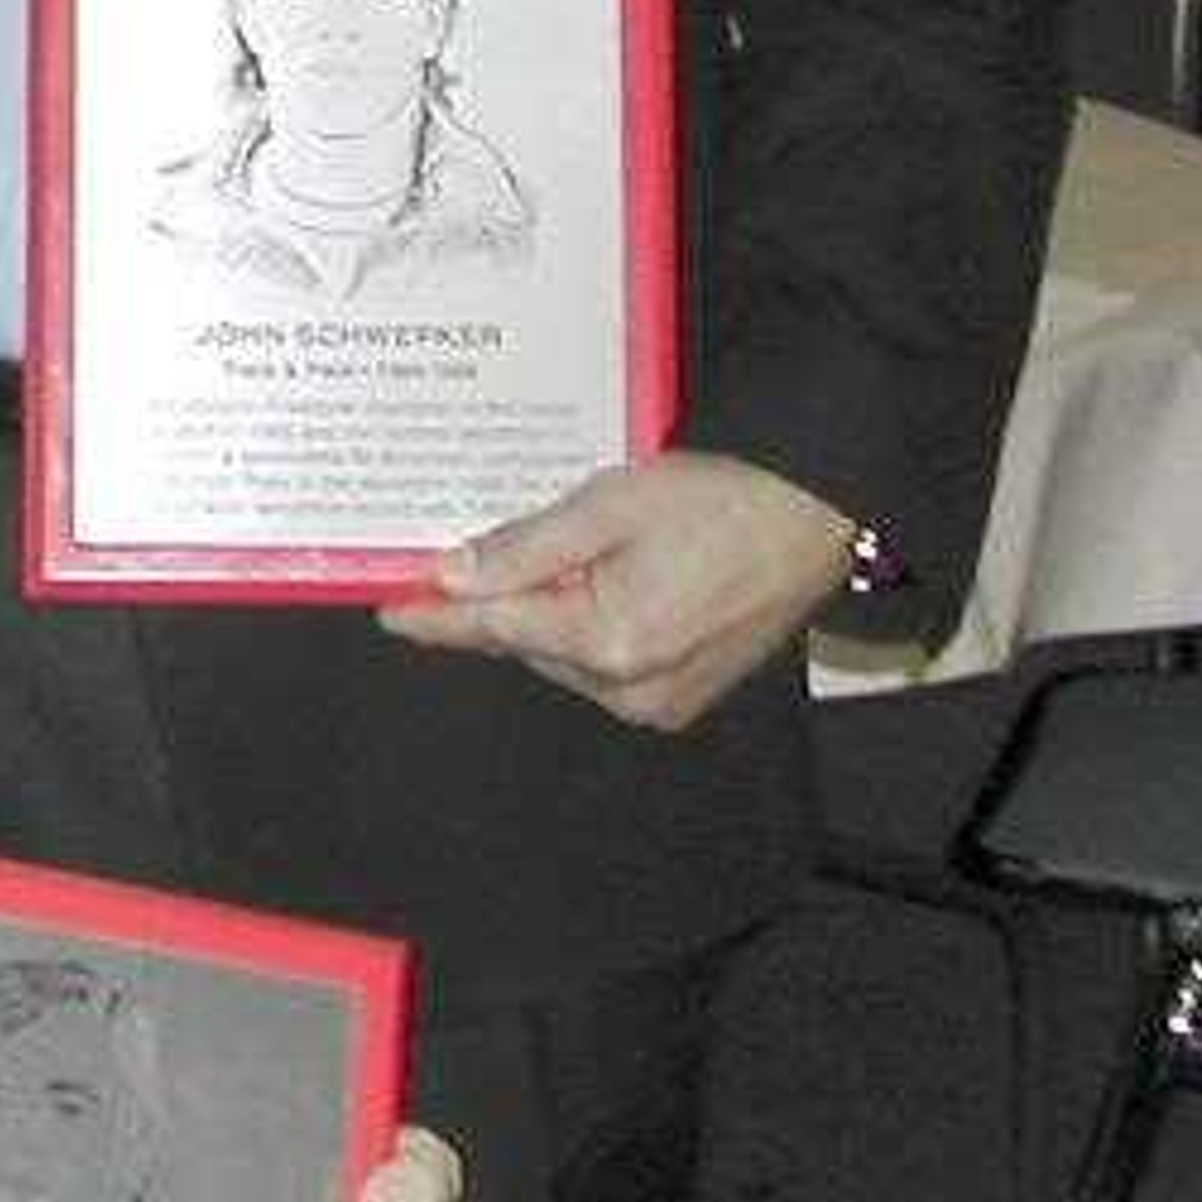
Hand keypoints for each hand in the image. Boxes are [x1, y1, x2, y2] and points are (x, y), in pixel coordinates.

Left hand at [376, 450, 858, 730]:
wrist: (812, 517)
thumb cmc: (721, 501)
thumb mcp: (607, 506)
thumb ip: (524, 548)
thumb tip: (453, 577)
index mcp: (610, 643)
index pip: (494, 629)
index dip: (437, 616)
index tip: (389, 609)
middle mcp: (633, 689)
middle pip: (526, 642)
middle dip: (501, 598)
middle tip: (488, 543)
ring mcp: (661, 701)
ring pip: (562, 653)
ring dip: (547, 608)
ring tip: (572, 547)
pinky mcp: (682, 694)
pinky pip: (603, 660)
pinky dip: (585, 621)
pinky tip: (600, 573)